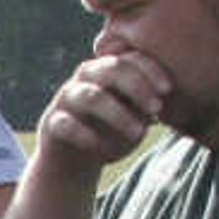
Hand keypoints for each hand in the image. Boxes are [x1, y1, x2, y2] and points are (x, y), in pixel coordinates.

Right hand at [34, 48, 172, 175]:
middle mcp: (85, 78)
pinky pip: (66, 124)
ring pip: (91, 97)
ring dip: (119, 114)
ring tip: (139, 133)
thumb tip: (158, 104)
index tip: (167, 90)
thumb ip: (146, 108)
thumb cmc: (111, 132)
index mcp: (108, 69)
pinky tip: (104, 152)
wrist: (72, 158)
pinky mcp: (51, 123)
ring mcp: (66, 99)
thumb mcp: (134, 118)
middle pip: (111, 69)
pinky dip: (86, 136)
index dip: (150, 70)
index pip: (129, 59)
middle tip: (156, 108)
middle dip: (137, 86)